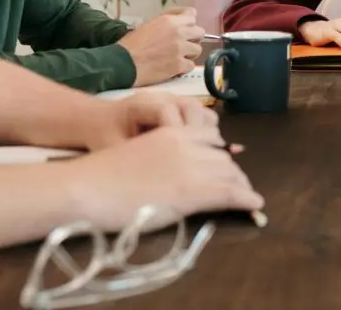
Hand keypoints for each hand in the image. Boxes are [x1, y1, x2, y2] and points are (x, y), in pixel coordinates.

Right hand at [67, 124, 263, 230]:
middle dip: (233, 173)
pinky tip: (256, 206)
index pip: (208, 138)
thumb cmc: (97, 178)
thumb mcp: (134, 156)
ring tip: (248, 198)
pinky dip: (247, 199)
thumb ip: (157, 159)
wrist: (84, 188)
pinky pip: (230, 193)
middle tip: (238, 187)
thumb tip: (165, 177)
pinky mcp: (192, 191)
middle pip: (222, 157)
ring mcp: (190, 166)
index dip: (220, 155)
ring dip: (241, 187)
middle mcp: (184, 144)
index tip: (226, 168)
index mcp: (169, 132)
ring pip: (229, 173)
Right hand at [118, 8, 204, 86]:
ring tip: (177, 57)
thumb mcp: (148, 24)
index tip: (184, 28)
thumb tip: (181, 18)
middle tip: (182, 44)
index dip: (189, 22)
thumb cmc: (131, 45)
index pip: (192, 14)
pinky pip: (191, 65)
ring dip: (189, 54)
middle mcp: (178, 33)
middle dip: (192, 38)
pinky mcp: (179, 65)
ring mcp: (180, 49)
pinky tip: (174, 68)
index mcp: (169, 21)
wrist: (123, 63)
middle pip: (200, 32)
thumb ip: (167, 21)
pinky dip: (184, 68)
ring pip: (197, 49)